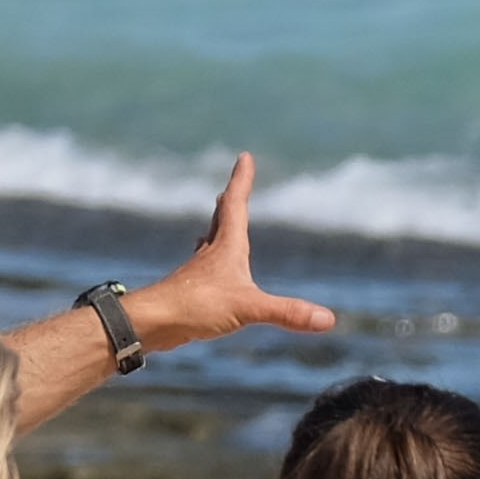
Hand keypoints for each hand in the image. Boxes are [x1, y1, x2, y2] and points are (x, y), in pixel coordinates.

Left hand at [131, 152, 337, 359]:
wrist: (151, 323)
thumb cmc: (196, 306)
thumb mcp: (248, 308)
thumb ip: (287, 312)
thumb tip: (328, 319)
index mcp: (227, 247)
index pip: (236, 204)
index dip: (242, 180)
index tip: (245, 156)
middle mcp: (211, 254)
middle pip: (220, 219)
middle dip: (229, 202)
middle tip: (231, 188)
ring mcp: (198, 273)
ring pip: (210, 244)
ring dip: (217, 231)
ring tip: (218, 226)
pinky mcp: (190, 292)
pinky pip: (205, 271)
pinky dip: (212, 264)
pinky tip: (209, 275)